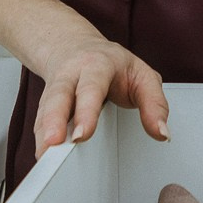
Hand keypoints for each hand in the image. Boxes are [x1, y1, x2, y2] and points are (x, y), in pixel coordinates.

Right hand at [32, 37, 168, 149]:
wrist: (76, 46)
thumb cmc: (112, 64)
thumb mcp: (143, 75)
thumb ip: (154, 103)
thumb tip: (161, 133)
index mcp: (97, 65)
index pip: (91, 87)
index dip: (86, 111)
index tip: (83, 135)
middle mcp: (72, 74)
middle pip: (59, 96)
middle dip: (54, 121)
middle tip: (54, 144)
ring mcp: (56, 88)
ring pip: (45, 109)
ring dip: (43, 133)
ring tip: (45, 156)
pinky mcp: (46, 104)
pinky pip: (40, 120)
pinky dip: (40, 138)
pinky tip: (43, 154)